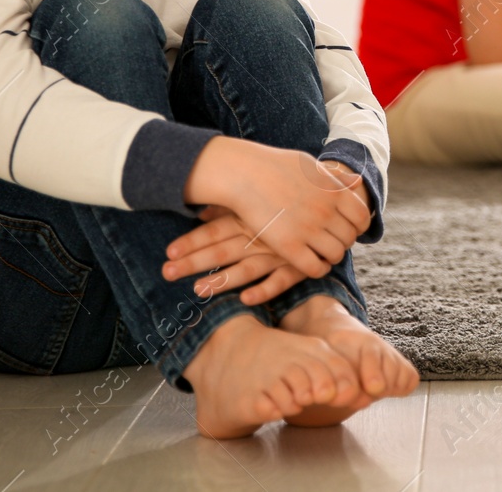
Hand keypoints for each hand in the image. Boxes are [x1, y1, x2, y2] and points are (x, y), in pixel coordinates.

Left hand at [163, 205, 302, 304]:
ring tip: (198, 290)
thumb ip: (230, 208)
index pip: (215, 230)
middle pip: (222, 250)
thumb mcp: (259, 201)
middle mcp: (261, 234)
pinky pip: (280, 280)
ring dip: (222, 279)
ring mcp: (279, 251)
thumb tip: (200, 212)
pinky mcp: (298, 265)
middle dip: (193, 262)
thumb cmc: (288, 202)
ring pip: (246, 268)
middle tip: (167, 273)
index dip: (191, 241)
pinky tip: (246, 299)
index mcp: (250, 216)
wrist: (334, 201)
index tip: (168, 252)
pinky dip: (264, 290)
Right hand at [183, 139, 370, 292]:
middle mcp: (326, 211)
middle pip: (349, 237)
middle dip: (343, 241)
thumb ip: (335, 176)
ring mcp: (308, 229)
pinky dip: (317, 268)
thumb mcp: (310, 165)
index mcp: (334, 191)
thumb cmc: (274, 166)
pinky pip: (315, 268)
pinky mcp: (289, 246)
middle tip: (332, 240)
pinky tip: (311, 262)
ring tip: (321, 252)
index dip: (358, 226)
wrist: (243, 174)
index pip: (362, 217)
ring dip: (331, 255)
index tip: (348, 228)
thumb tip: (358, 180)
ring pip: (336, 254)